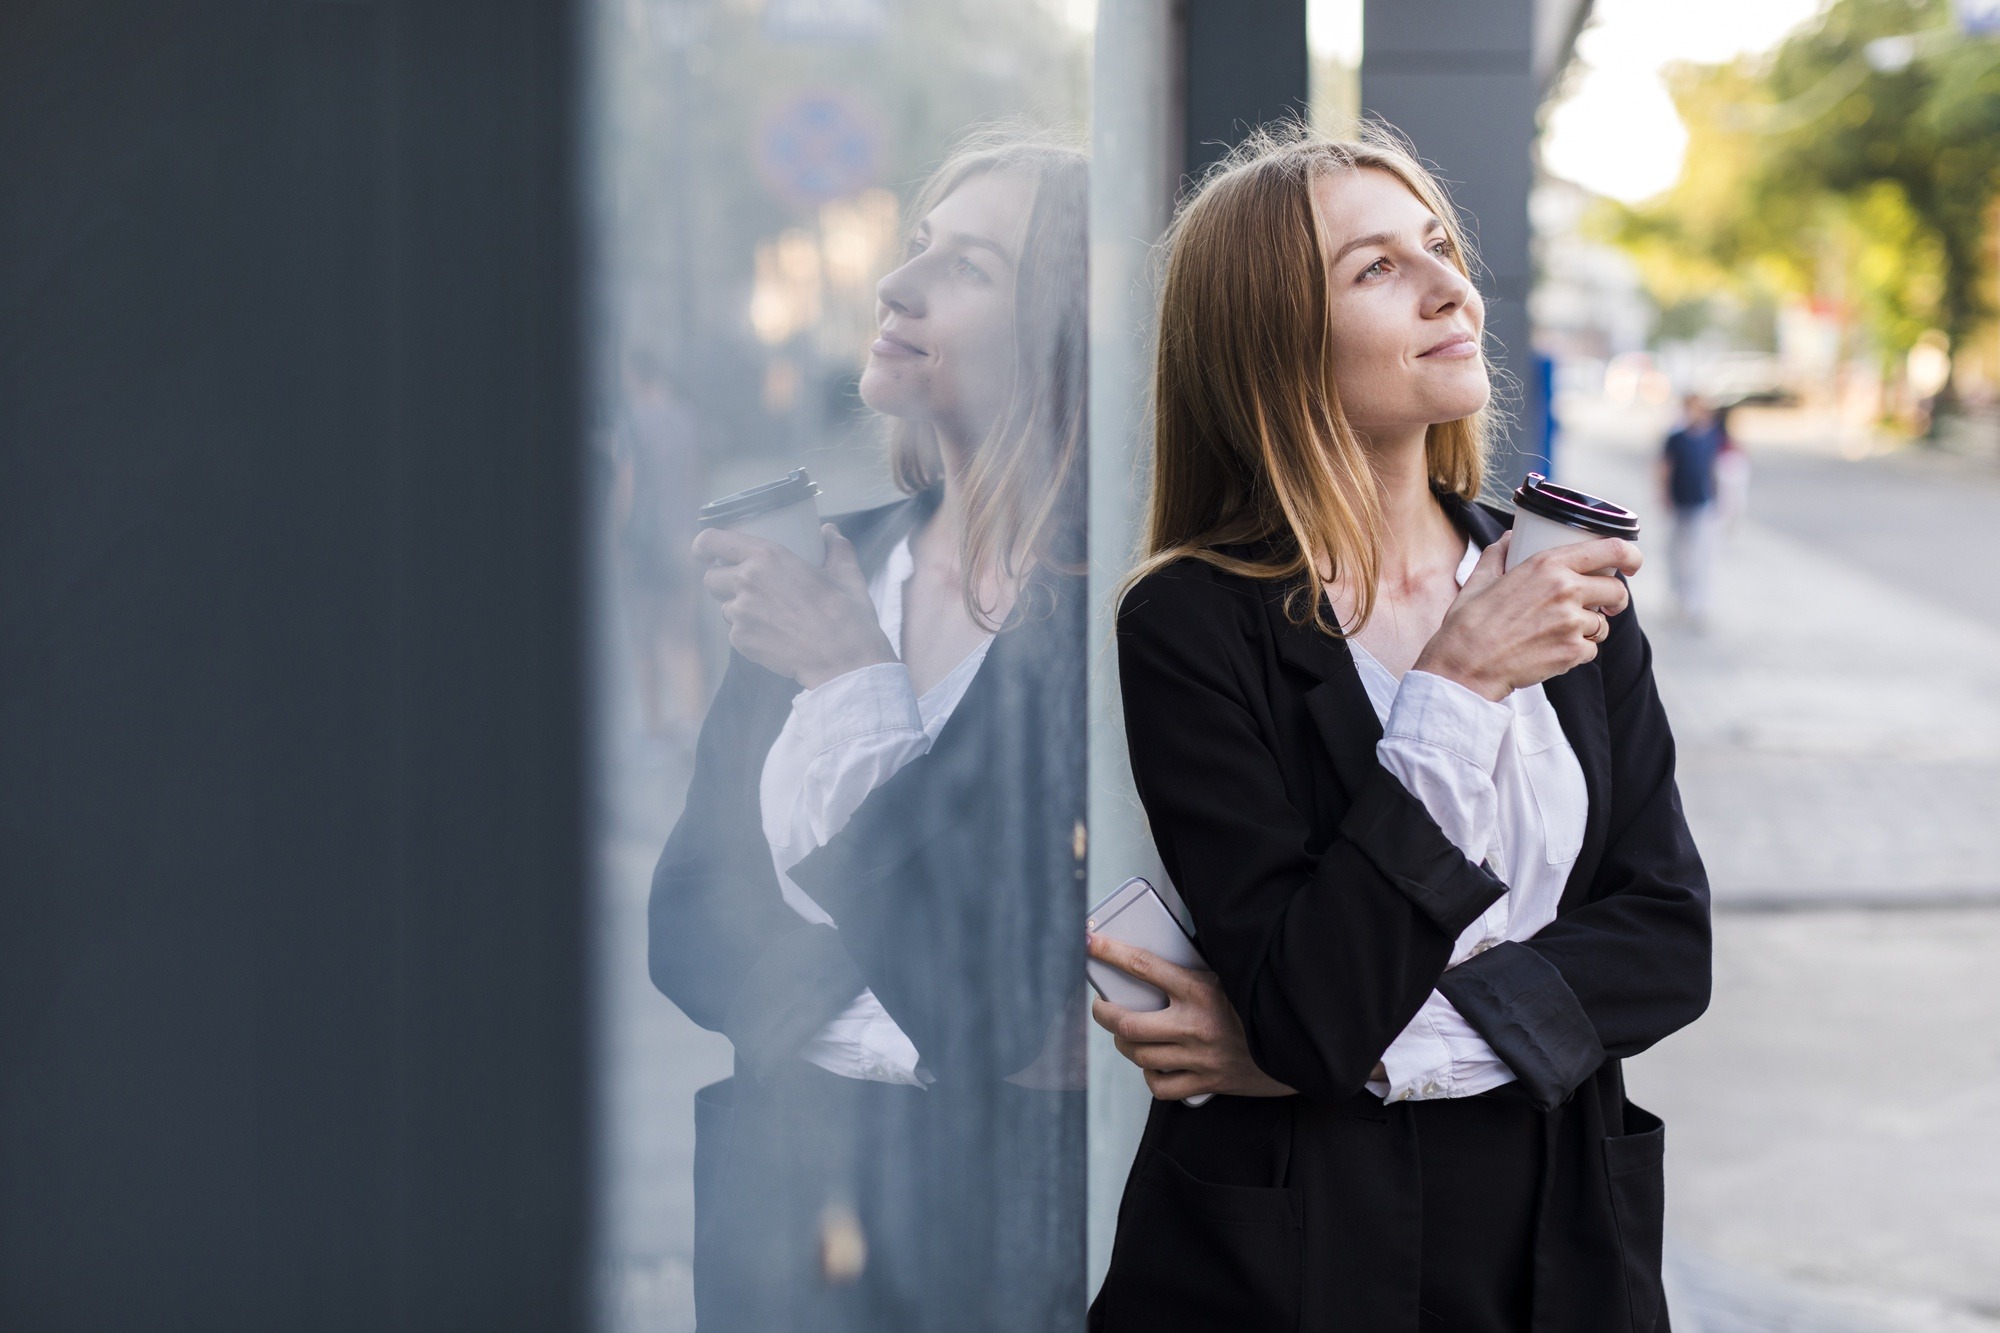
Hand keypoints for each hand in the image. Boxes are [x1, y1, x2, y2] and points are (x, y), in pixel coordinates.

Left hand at [692, 524, 896, 687]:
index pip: (712, 541)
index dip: (703, 545)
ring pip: (725, 607)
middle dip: (723, 580)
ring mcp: (741, 614)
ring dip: (739, 608)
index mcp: (767, 556)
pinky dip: (749, 633)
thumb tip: (829, 531)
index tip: (706, 551)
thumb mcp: (846, 573)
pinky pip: (735, 633)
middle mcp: (746, 582)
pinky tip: (774, 636)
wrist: (843, 660)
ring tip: (768, 615)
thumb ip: (836, 547)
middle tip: (746, 586)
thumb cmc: (846, 614)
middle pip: (711, 578)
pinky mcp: (741, 641)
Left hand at [1087, 933, 1295, 1100]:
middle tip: (1100, 1007)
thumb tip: (1156, 954)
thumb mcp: (1230, 976)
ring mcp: (1199, 1058)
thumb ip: (1195, 970)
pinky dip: (1150, 1076)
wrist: (1300, 1045)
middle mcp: (1195, 1025)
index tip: (1090, 944)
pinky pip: (1162, 1086)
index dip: (1111, 954)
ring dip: (1123, 1043)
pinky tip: (1152, 1064)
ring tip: (1124, 1033)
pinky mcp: (1207, 1083)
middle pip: (1128, 1024)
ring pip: (1139, 1055)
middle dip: (1103, 1014)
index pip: (1143, 966)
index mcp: (1201, 989)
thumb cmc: (1260, 1003)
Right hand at [1413, 532, 1640, 701]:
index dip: (1631, 555)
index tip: (1633, 562)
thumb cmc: (1469, 623)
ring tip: (1562, 632)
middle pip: (1617, 591)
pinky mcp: (1573, 653)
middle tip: (1600, 605)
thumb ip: (1499, 553)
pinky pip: (1592, 650)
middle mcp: (1566, 590)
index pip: (1611, 550)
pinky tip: (1553, 650)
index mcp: (1547, 565)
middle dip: (1613, 599)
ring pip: (1603, 624)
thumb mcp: (1480, 579)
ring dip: (1591, 628)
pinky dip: (1578, 652)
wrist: (1465, 666)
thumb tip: (1510, 537)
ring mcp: (1572, 623)